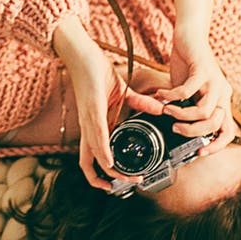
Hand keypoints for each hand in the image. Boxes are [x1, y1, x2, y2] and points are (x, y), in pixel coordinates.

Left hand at [52, 14, 164, 191]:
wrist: (82, 52)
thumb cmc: (96, 71)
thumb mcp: (122, 91)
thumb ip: (139, 103)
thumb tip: (159, 110)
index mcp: (94, 124)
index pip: (92, 158)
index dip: (102, 175)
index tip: (121, 181)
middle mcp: (88, 126)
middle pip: (87, 164)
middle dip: (103, 181)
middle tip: (120, 187)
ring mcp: (88, 117)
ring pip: (92, 153)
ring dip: (108, 170)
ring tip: (125, 178)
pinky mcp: (91, 106)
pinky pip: (96, 133)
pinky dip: (102, 149)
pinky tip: (110, 160)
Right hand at [157, 26, 235, 156]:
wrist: (189, 36)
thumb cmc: (187, 64)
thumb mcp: (188, 92)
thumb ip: (186, 108)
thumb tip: (174, 126)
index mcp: (221, 100)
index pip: (228, 132)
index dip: (216, 146)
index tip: (199, 152)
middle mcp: (222, 92)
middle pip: (216, 125)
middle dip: (193, 132)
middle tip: (175, 128)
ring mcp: (215, 81)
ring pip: (205, 112)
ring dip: (182, 116)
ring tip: (167, 112)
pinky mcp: (203, 69)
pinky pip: (187, 91)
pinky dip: (172, 96)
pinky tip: (161, 94)